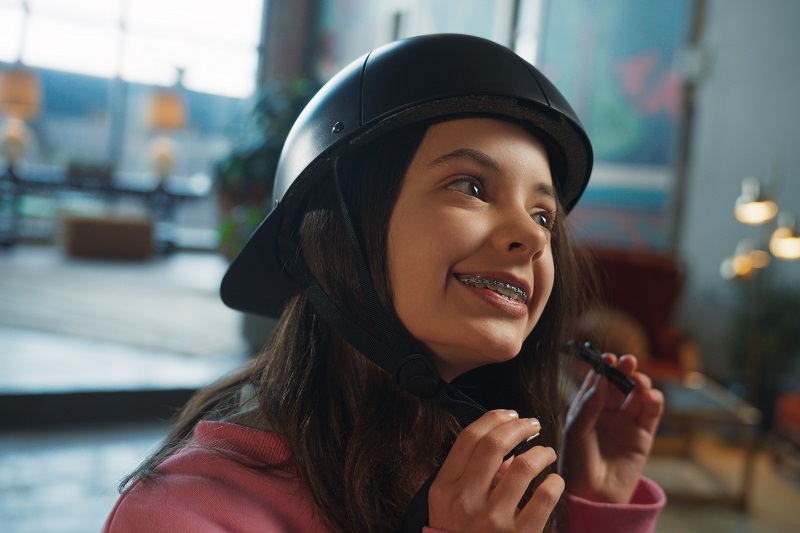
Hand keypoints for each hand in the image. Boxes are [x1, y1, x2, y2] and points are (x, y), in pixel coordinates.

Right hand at [429, 410, 563, 531]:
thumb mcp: (448, 505)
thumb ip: (468, 475)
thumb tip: (505, 451)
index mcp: (445, 489)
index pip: (468, 438)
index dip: (493, 418)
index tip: (509, 414)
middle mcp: (466, 501)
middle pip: (495, 445)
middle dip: (519, 426)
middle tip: (532, 424)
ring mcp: (492, 521)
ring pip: (523, 466)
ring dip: (541, 452)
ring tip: (547, 452)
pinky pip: (544, 499)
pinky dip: (554, 484)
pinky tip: (554, 481)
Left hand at [561, 353, 663, 503]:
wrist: (594, 495)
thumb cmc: (577, 461)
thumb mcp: (576, 429)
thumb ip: (589, 404)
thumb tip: (601, 377)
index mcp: (586, 408)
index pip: (597, 382)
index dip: (603, 368)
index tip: (608, 358)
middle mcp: (606, 412)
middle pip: (618, 384)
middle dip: (624, 371)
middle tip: (628, 362)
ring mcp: (625, 423)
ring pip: (636, 395)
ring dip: (640, 383)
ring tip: (639, 381)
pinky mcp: (643, 436)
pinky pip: (650, 413)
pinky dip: (653, 401)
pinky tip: (650, 395)